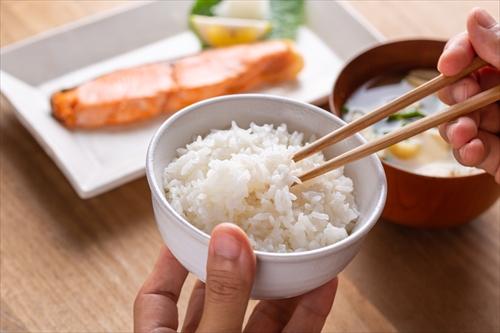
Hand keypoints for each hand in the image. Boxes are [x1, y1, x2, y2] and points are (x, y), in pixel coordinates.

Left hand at [134, 223, 337, 332]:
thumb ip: (221, 297)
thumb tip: (228, 237)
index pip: (158, 294)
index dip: (172, 258)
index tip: (188, 225)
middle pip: (216, 297)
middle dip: (236, 263)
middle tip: (252, 227)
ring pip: (260, 316)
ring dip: (280, 284)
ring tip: (296, 245)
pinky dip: (308, 312)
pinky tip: (323, 284)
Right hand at [437, 8, 499, 182]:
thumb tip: (475, 18)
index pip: (482, 48)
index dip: (460, 52)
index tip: (450, 65)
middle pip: (463, 84)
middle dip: (455, 92)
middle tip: (462, 99)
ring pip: (459, 118)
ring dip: (455, 126)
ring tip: (465, 134)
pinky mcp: (496, 157)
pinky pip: (468, 149)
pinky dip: (465, 150)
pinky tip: (474, 150)